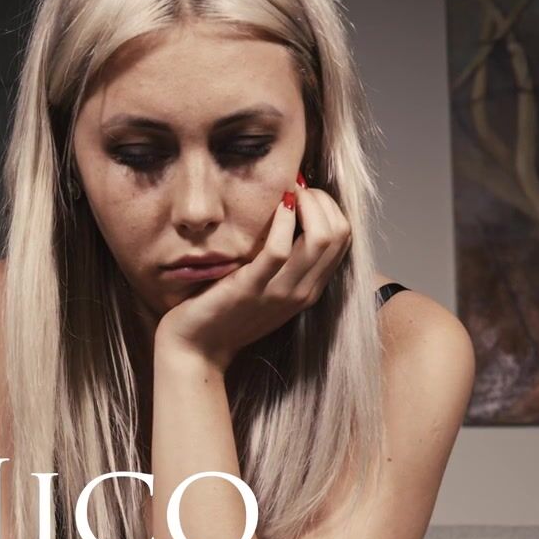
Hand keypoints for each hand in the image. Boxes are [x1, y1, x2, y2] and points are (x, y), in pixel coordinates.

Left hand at [155, 178, 352, 370]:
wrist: (196, 350)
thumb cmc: (225, 311)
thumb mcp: (265, 287)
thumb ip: (282, 260)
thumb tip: (289, 213)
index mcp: (309, 289)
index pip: (342, 239)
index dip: (329, 207)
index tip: (304, 194)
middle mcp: (302, 292)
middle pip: (338, 234)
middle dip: (321, 199)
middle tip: (295, 188)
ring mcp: (279, 292)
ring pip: (319, 238)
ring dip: (307, 202)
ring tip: (287, 192)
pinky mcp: (250, 289)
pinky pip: (278, 249)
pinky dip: (281, 220)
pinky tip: (275, 205)